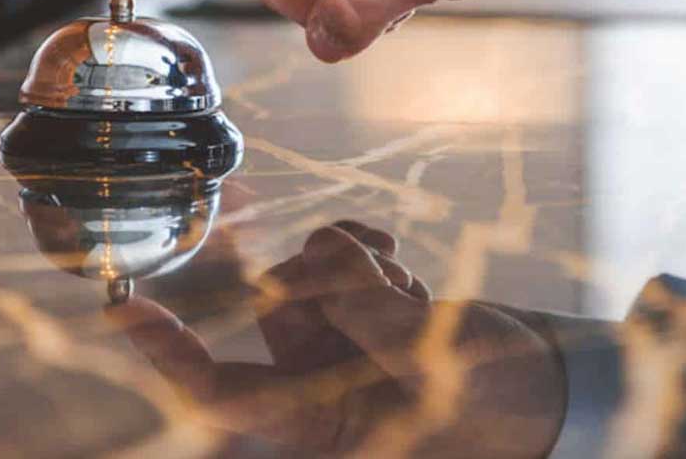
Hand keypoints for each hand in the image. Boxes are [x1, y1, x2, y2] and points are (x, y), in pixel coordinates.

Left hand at [108, 222, 566, 456]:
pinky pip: (340, 270)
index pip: (219, 397)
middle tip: (380, 261)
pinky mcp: (370, 323)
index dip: (168, 353)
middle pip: (274, 313)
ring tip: (406, 272)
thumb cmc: (504, 403)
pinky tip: (397, 254)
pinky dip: (365, 253)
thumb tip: (319, 256)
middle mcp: (321, 395)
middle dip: (320, 275)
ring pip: (308, 281)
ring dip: (351, 261)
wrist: (560, 390)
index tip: (125, 305)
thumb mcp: (434, 360)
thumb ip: (368, 309)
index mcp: (321, 431)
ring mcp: (345, 356)